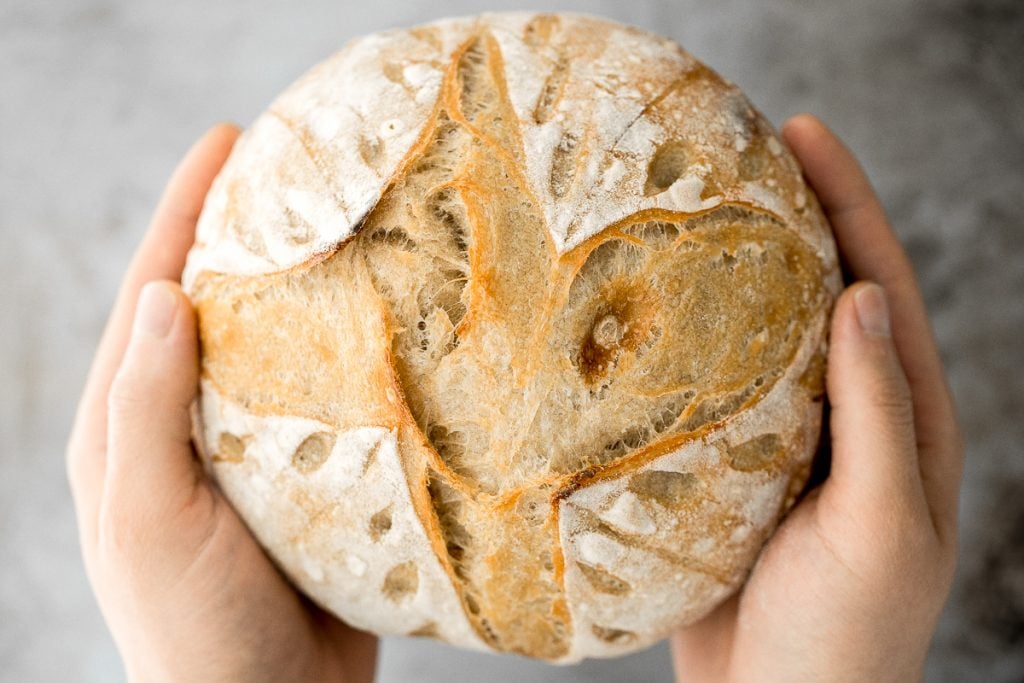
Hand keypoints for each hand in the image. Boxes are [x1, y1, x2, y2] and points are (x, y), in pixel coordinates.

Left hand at [66, 124, 377, 682]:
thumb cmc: (193, 629)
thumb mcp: (151, 519)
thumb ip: (145, 411)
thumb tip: (162, 294)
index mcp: (128, 427)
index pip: (153, 294)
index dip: (185, 213)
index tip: (227, 143)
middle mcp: (182, 428)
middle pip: (211, 305)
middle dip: (241, 230)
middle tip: (293, 167)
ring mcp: (242, 451)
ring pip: (269, 347)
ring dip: (299, 285)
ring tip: (342, 226)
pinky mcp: (298, 477)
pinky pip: (317, 397)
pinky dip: (341, 353)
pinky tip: (379, 328)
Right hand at [670, 115, 962, 681]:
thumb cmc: (846, 637)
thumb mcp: (879, 524)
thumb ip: (876, 412)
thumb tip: (864, 294)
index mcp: (903, 420)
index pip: (880, 286)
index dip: (848, 204)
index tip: (803, 133)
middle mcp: (847, 417)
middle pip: (819, 292)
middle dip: (791, 214)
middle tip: (741, 147)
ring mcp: (784, 439)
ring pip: (758, 334)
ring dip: (732, 271)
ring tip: (690, 209)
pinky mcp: (728, 467)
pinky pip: (709, 387)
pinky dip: (686, 341)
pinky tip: (648, 314)